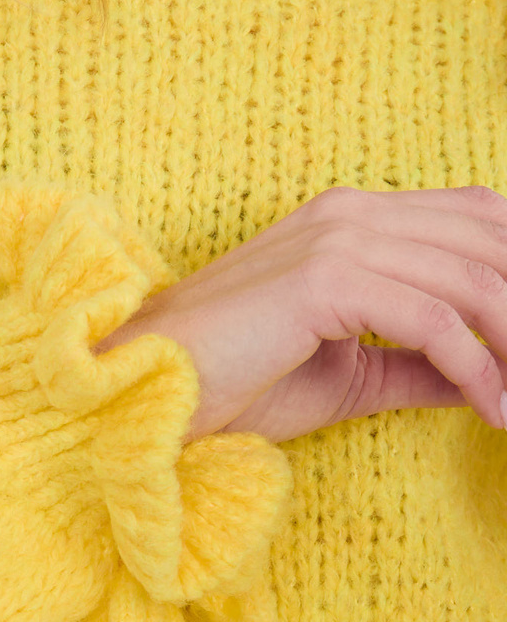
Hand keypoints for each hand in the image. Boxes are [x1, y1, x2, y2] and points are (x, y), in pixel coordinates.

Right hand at [92, 183, 506, 444]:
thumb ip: (415, 366)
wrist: (149, 394)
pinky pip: (432, 319)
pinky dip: (476, 367)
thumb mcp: (347, 376)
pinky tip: (494, 407)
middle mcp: (350, 213)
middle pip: (487, 241)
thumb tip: (484, 376)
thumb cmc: (230, 386)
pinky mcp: (324, 280)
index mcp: (352, 219)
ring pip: (470, 279)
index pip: (476, 217)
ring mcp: (336, 239)